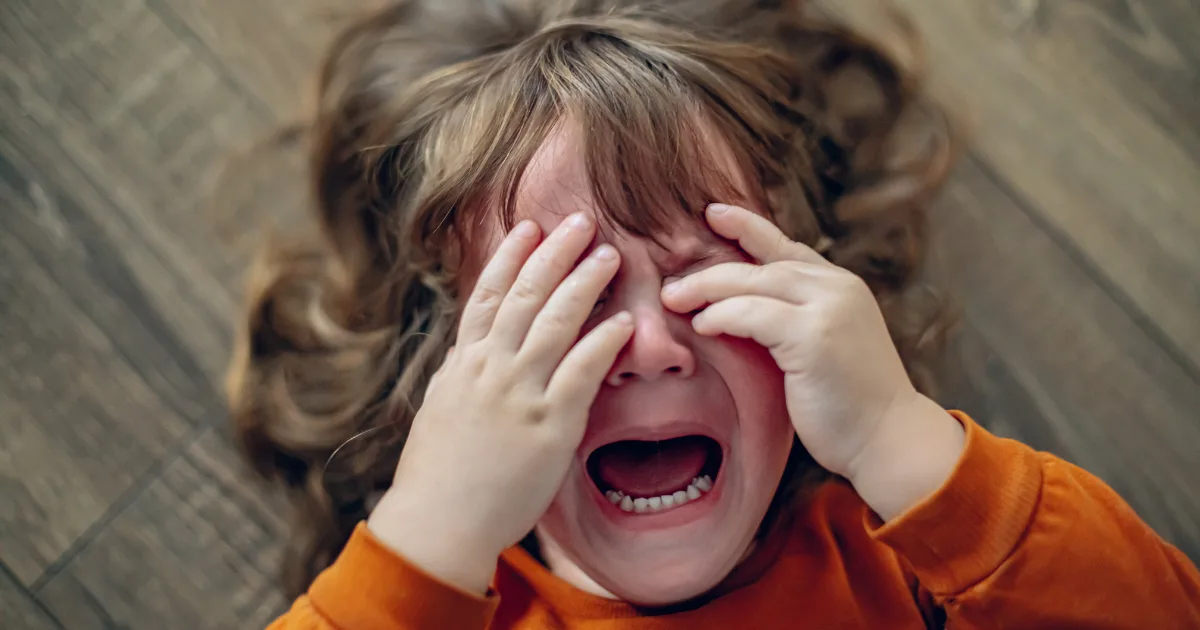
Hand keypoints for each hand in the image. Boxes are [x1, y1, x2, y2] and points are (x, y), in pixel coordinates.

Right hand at [368, 213, 633, 593]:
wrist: (439, 521)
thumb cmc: (438, 472)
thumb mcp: (440, 407)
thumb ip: (460, 373)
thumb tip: (471, 347)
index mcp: (463, 363)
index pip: (487, 295)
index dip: (510, 257)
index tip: (528, 226)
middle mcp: (490, 369)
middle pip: (525, 296)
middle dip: (555, 254)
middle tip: (582, 221)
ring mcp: (519, 394)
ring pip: (554, 323)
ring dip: (584, 284)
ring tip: (610, 255)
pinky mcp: (549, 425)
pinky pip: (581, 373)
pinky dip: (603, 343)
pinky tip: (624, 321)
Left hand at [661, 204, 962, 518]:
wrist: (889, 439)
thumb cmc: (850, 404)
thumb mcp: (824, 347)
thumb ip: (795, 319)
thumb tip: (740, 310)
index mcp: (841, 286)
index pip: (786, 247)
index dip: (748, 227)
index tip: (713, 213)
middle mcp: (838, 287)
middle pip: (762, 263)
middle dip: (711, 270)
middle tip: (671, 284)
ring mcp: (828, 308)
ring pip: (753, 282)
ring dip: (707, 290)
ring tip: (674, 300)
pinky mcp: (814, 335)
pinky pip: (752, 314)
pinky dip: (722, 316)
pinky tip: (703, 326)